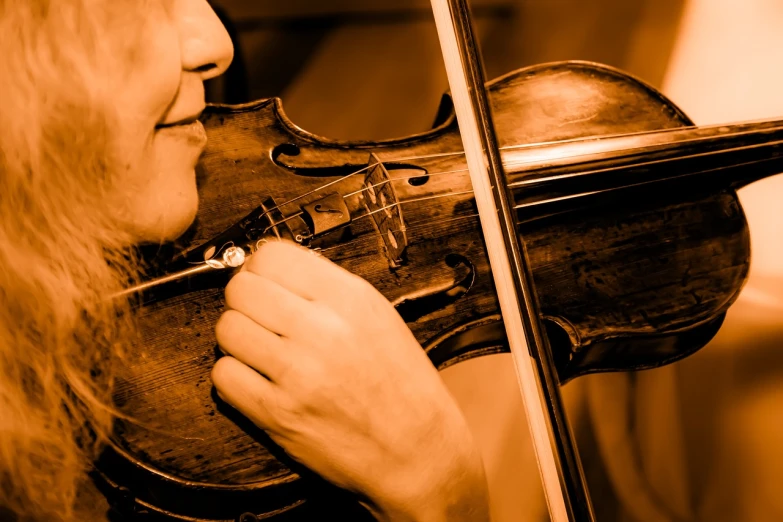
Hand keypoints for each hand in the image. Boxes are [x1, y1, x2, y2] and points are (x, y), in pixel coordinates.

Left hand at [211, 240, 488, 520]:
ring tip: (261, 351)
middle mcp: (323, 330)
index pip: (273, 255)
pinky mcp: (276, 414)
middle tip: (261, 317)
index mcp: (351, 300)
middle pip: (242, 288)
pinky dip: (235, 376)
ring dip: (238, 338)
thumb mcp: (380, 318)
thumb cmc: (402, 386)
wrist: (418, 453)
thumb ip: (328, 289)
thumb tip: (274, 271)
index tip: (268, 283)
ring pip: (227, 329)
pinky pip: (224, 376)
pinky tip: (260, 380)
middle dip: (245, 300)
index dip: (262, 268)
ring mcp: (296, 373)